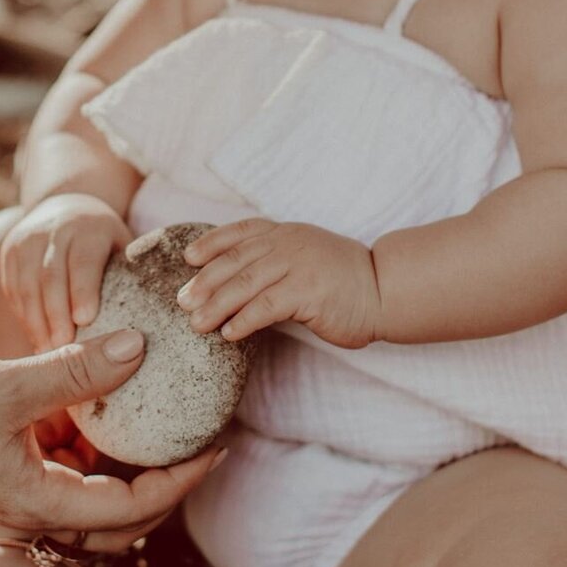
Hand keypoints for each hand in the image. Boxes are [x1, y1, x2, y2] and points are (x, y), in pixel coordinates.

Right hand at [0, 193, 130, 349]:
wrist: (69, 209)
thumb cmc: (107, 243)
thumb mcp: (122, 249)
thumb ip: (129, 279)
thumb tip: (137, 333)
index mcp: (89, 227)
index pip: (84, 260)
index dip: (83, 290)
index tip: (85, 321)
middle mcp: (54, 228)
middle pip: (51, 276)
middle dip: (55, 316)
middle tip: (63, 351)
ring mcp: (27, 238)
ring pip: (26, 285)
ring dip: (35, 322)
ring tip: (47, 354)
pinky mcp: (9, 252)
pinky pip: (12, 289)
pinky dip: (23, 317)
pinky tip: (35, 341)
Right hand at [0, 327, 220, 539]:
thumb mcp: (8, 385)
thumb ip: (76, 370)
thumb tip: (142, 346)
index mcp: (38, 504)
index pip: (133, 508)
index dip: (183, 480)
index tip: (220, 447)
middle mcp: (31, 507)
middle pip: (120, 513)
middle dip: (167, 480)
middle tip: (205, 440)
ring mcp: (14, 489)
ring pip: (91, 490)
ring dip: (129, 463)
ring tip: (166, 421)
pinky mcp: (0, 465)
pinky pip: (64, 466)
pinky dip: (93, 445)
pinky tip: (105, 404)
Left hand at [177, 219, 382, 349]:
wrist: (384, 289)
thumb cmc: (344, 280)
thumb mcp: (306, 257)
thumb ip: (275, 261)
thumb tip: (234, 282)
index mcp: (286, 233)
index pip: (240, 232)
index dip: (211, 243)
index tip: (188, 259)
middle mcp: (289, 244)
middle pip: (235, 261)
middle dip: (205, 282)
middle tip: (182, 302)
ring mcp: (299, 265)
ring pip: (245, 284)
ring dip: (216, 305)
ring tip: (196, 324)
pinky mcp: (309, 292)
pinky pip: (267, 306)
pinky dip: (244, 320)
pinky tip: (229, 334)